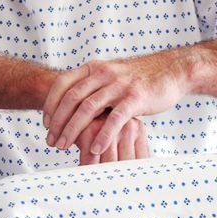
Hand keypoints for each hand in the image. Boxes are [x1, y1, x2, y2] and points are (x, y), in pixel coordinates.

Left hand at [43, 55, 189, 156]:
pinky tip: (95, 149)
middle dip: (58, 122)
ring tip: (64, 146)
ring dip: (73, 129)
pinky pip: (115, 119)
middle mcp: (103, 74)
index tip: (45, 123)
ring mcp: (119, 85)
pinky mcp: (135, 98)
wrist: (171, 71)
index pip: (63, 84)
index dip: (50, 104)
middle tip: (51, 141)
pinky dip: (103, 135)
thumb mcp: (109, 76)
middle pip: (72, 98)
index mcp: (94, 68)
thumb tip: (69, 106)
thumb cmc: (137, 79)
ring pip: (88, 108)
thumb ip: (91, 87)